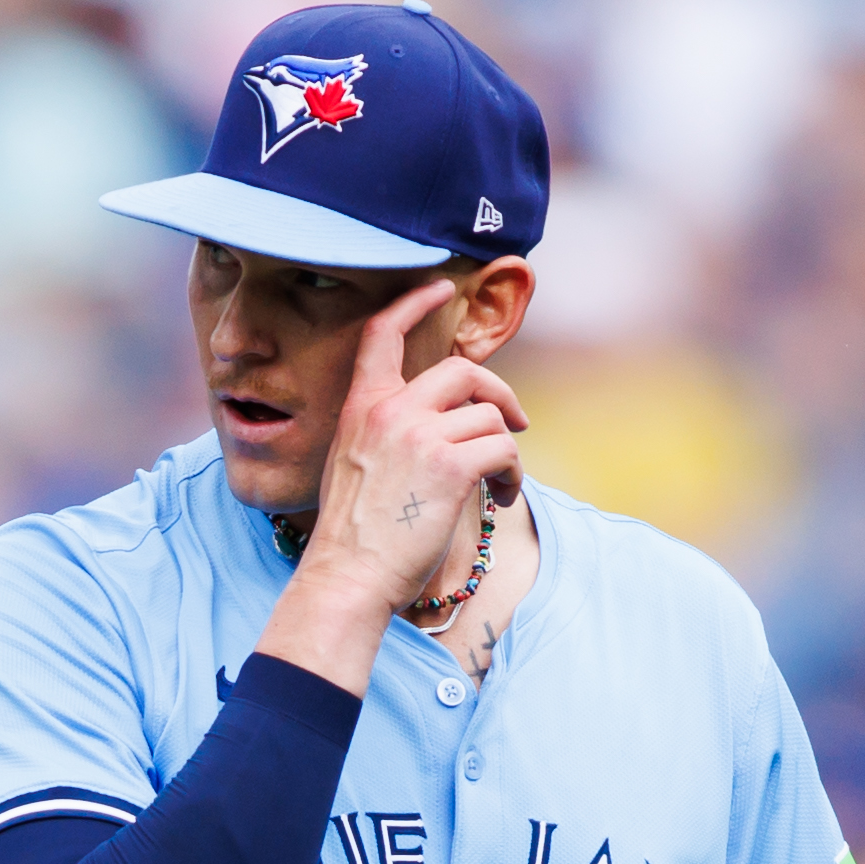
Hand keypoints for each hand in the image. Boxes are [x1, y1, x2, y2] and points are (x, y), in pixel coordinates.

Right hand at [298, 279, 526, 623]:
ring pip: (492, 419)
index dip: (414, 303)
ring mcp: (420, 435)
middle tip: (517, 424)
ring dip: (507, 453)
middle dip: (500, 395)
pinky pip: (504, 451)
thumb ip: (390, 433)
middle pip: (463, 372)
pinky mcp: (450, 466)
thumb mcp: (355, 465)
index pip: (383, 333)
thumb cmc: (354, 535)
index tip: (439, 287)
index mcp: (363, 407)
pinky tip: (501, 498)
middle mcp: (391, 411)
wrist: (347, 576)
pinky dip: (513, 475)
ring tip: (499, 485)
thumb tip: (446, 428)